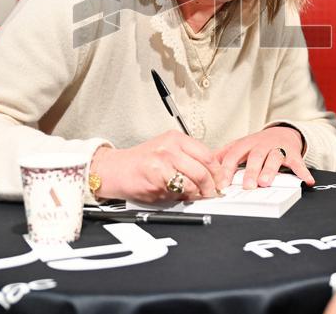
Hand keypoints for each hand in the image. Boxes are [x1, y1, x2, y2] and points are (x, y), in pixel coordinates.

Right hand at [91, 130, 223, 201]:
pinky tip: (176, 194)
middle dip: (211, 186)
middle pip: (202, 170)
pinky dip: (181, 197)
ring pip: (192, 183)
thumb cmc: (141, 161)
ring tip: (195, 195)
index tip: (220, 180)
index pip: (207, 155)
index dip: (217, 171)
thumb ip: (188, 158)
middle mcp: (170, 148)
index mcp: (176, 138)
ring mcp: (162, 164)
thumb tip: (212, 173)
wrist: (115, 169)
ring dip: (197, 194)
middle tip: (212, 192)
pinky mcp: (156, 180)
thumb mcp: (167, 150)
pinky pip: (177, 193)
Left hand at [215, 126, 313, 189]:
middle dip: (251, 171)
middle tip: (248, 186)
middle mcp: (262, 145)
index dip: (227, 169)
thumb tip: (204, 164)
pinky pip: (299, 163)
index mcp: (246, 144)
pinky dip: (303, 172)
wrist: (282, 132)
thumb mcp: (239, 146)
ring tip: (266, 182)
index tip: (222, 183)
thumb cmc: (258, 144)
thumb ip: (223, 155)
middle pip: (255, 157)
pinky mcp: (293, 154)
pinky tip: (306, 181)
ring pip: (274, 158)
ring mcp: (278, 149)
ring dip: (270, 170)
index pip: (234, 155)